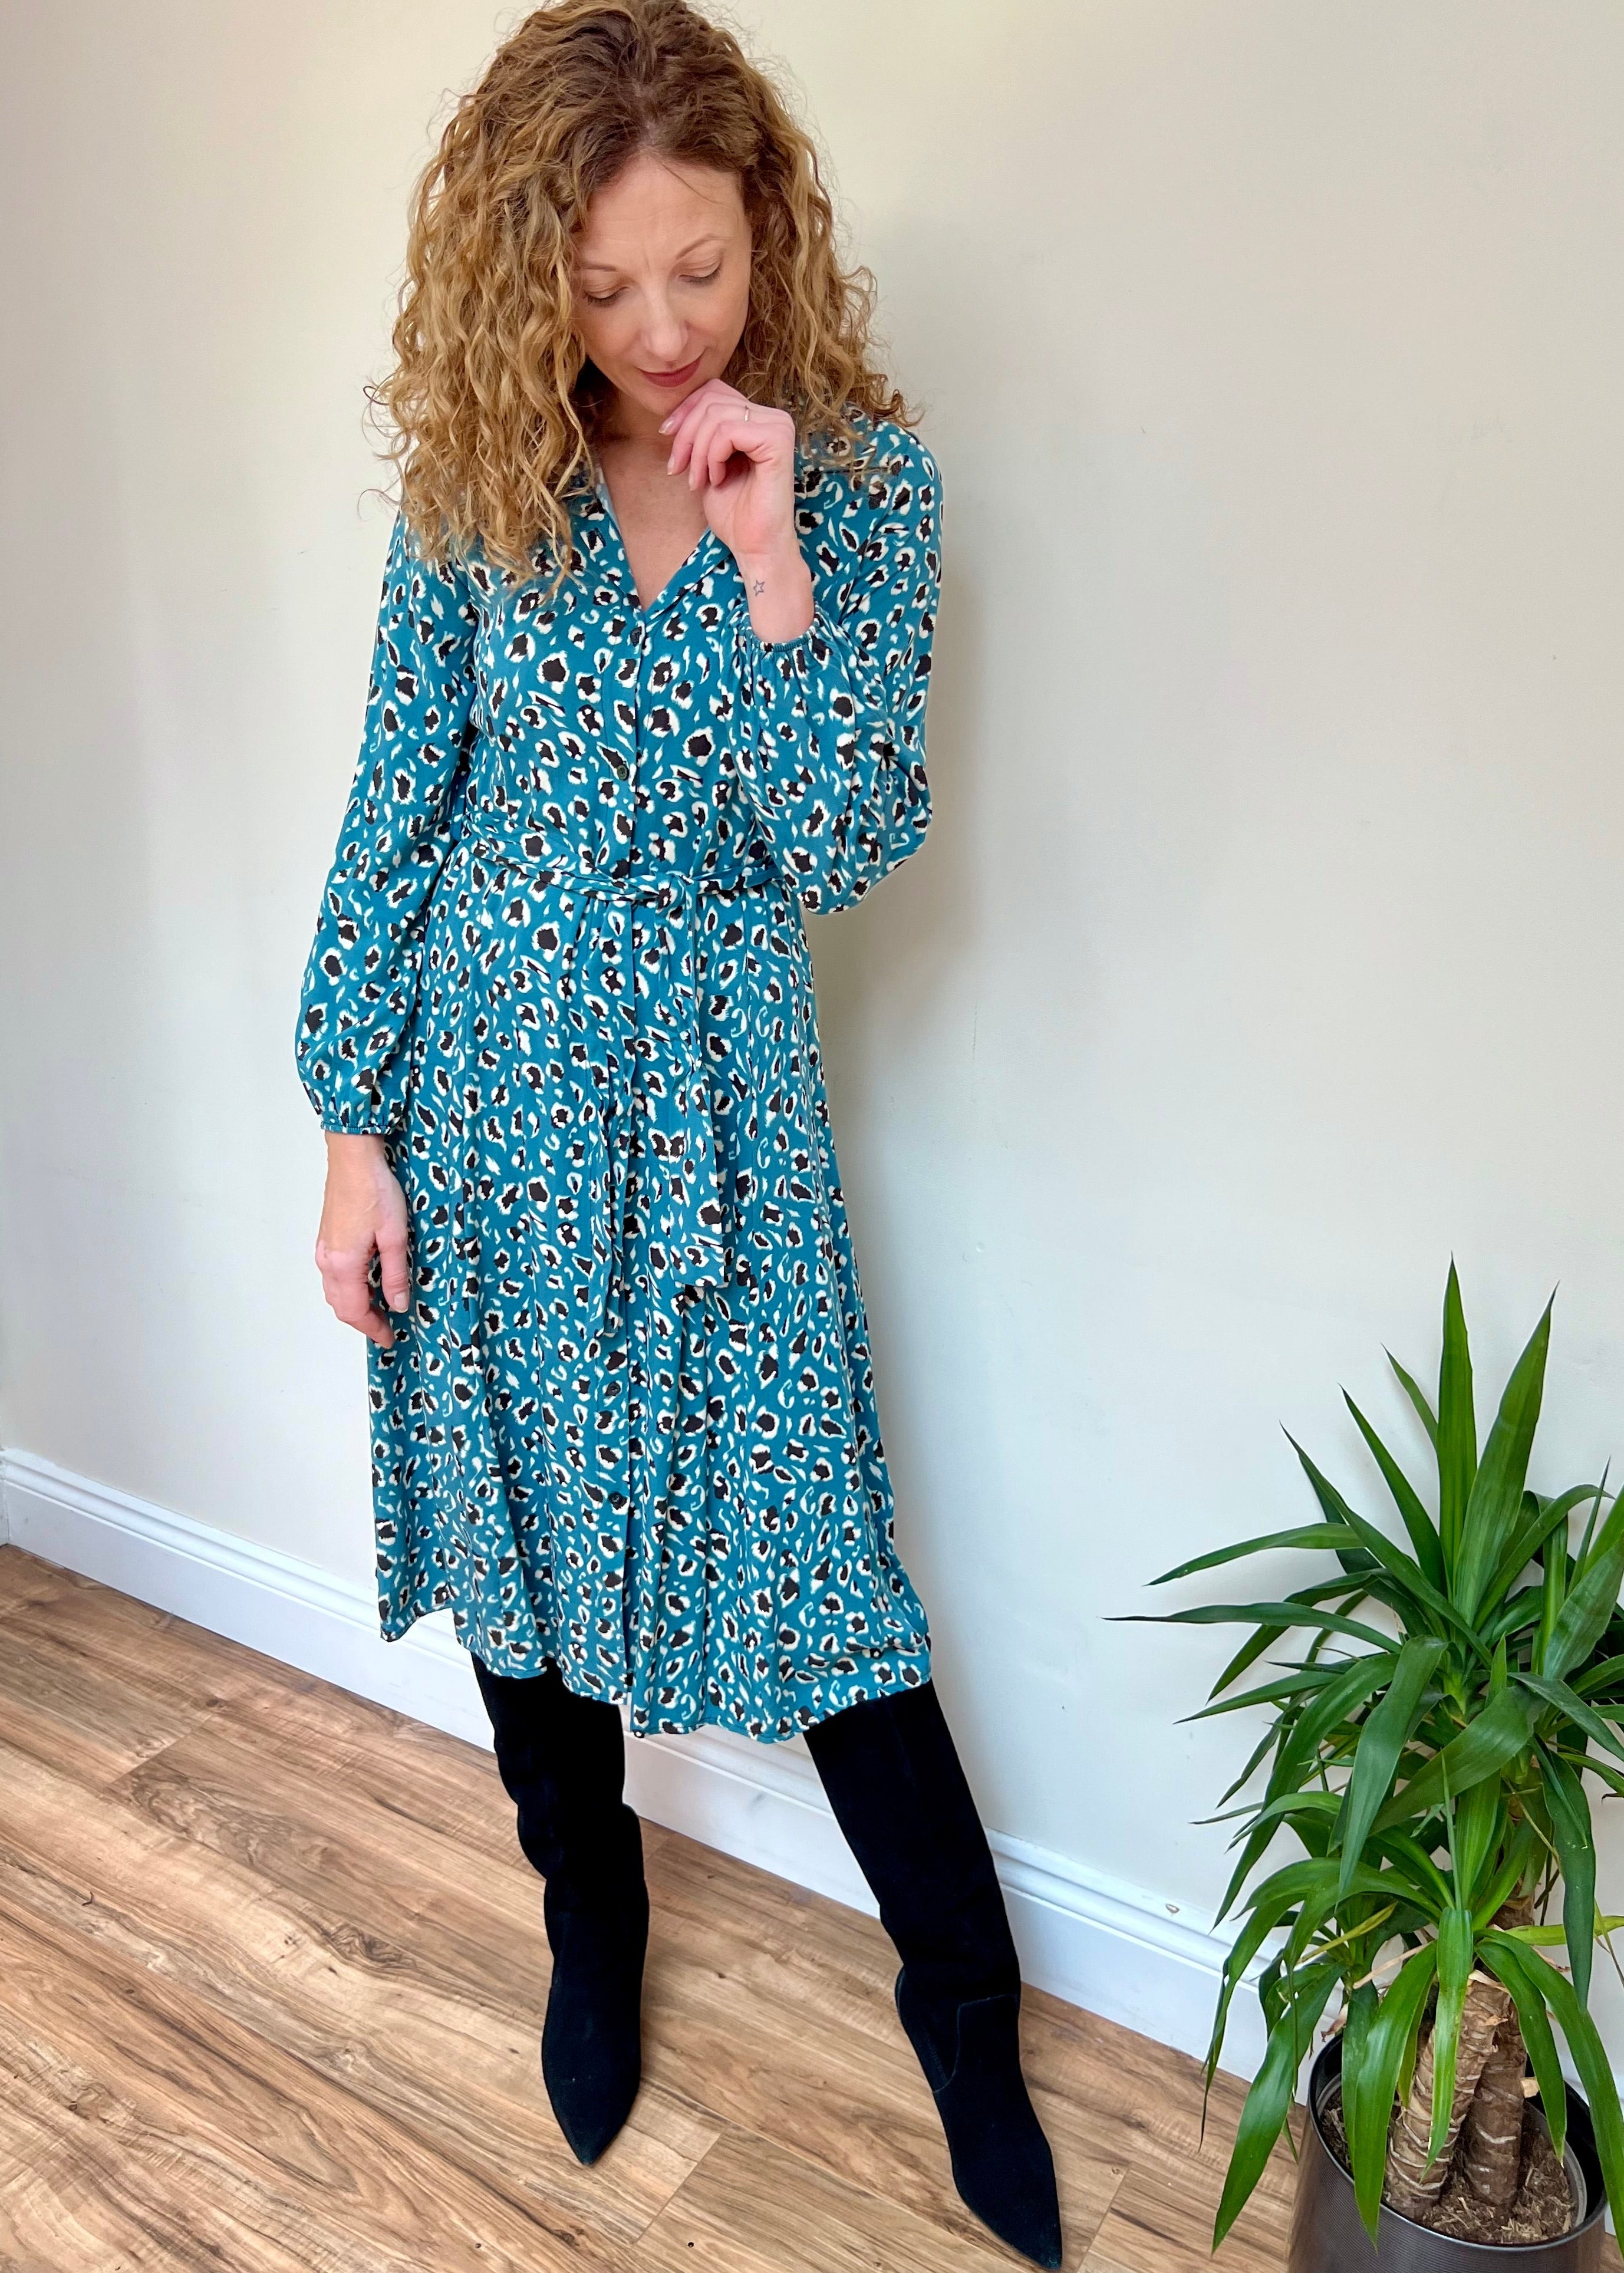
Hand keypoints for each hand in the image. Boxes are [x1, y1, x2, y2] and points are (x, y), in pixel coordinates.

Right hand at [315, 1132, 409, 1348]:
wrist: (353, 1156)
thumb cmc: (374, 1188)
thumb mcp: (395, 1236)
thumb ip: (395, 1274)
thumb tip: (398, 1303)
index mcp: (343, 1264)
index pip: (355, 1311)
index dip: (373, 1329)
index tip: (389, 1338)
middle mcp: (327, 1260)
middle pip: (340, 1306)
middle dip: (363, 1321)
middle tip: (386, 1328)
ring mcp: (324, 1249)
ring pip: (335, 1291)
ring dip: (354, 1305)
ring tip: (380, 1308)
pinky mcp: (327, 1238)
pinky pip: (334, 1275)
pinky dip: (348, 1288)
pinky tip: (367, 1283)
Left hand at [661, 378, 812, 641]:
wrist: (755, 547)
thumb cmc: (734, 513)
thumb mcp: (707, 464)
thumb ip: (700, 434)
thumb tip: (673, 415)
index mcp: (758, 419)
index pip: (713, 390)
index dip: (684, 411)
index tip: (666, 438)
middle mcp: (773, 417)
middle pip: (712, 399)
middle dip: (685, 434)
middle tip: (677, 468)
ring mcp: (778, 427)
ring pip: (716, 415)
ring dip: (696, 451)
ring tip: (698, 480)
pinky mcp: (777, 441)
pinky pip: (728, 431)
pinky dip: (712, 456)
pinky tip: (717, 479)